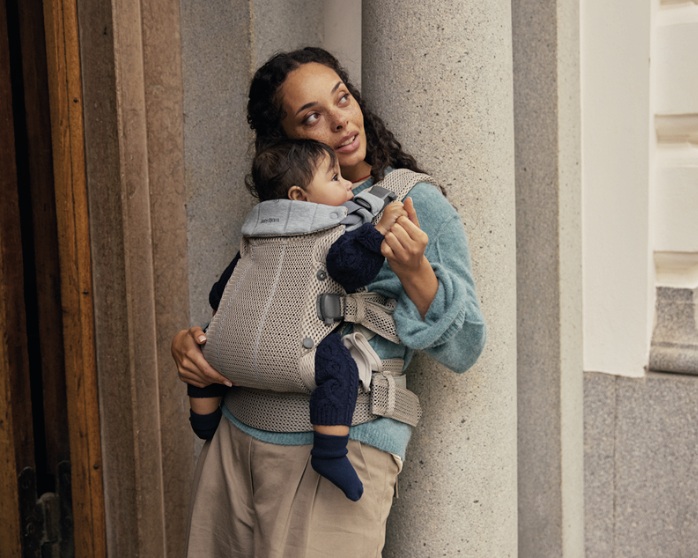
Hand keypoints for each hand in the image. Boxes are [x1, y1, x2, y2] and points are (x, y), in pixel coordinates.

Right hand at [171, 326, 231, 387]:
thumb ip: (198, 333)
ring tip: (225, 381)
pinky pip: (197, 383)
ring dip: (214, 382)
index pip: (206, 369)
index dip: (218, 376)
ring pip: (202, 381)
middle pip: (206, 377)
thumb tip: (203, 339)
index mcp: (190, 354)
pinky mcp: (182, 376)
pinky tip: (214, 380)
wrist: (176, 344)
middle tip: (231, 382)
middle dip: (219, 381)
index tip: (229, 380)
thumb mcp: (193, 330)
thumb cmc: (189, 337)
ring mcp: (183, 371)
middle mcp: (185, 364)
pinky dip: (207, 383)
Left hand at [380, 198, 437, 316]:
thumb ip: (411, 214)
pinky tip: (390, 247)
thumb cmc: (414, 246)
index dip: (400, 221)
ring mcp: (404, 255)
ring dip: (388, 237)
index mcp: (421, 237)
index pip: (403, 220)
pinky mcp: (393, 260)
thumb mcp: (416, 230)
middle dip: (394, 229)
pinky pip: (383, 246)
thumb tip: (408, 199)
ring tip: (394, 240)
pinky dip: (384, 245)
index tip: (403, 227)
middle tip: (397, 235)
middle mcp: (414, 247)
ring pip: (389, 236)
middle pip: (395, 227)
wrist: (413, 269)